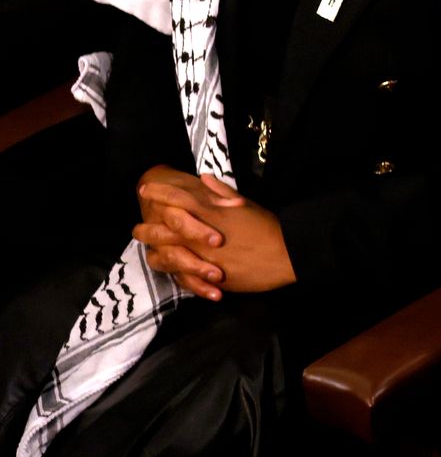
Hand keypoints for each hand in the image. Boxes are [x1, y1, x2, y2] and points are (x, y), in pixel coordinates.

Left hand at [134, 171, 293, 292]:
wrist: (286, 255)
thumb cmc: (268, 228)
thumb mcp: (245, 204)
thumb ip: (221, 192)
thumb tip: (203, 179)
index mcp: (212, 213)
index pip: (177, 198)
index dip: (159, 192)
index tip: (146, 189)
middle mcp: (202, 235)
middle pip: (163, 228)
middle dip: (147, 227)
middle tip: (137, 227)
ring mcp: (203, 257)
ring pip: (166, 254)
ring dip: (155, 251)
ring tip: (148, 249)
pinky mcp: (209, 277)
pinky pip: (183, 276)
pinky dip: (174, 273)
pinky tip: (168, 270)